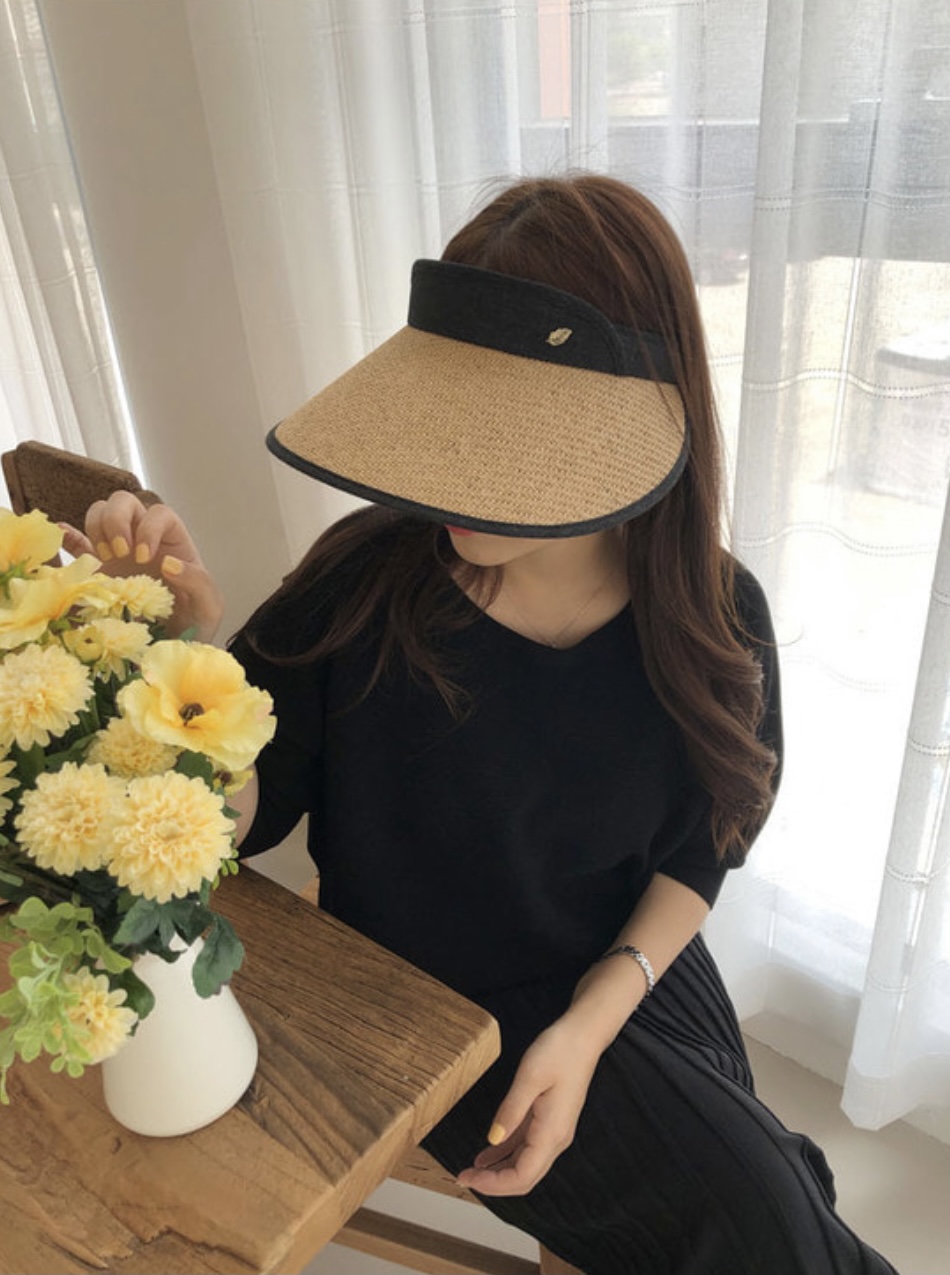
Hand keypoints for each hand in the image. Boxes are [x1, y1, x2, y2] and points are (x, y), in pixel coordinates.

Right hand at [60, 491, 224, 642]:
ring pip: (98, 512)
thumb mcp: (209, 606)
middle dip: (116, 521)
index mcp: (173, 541)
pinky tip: (62, 536)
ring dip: (96, 529)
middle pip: (122, 501)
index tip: (143, 558)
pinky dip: (67, 536)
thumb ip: (198, 582)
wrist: (170, 648)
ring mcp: (117, 551)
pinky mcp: (97, 568)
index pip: (158, 513)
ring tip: (104, 560)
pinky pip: (76, 542)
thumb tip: (167, 562)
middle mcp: (143, 538)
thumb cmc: (194, 623)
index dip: (148, 528)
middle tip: (119, 554)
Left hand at [456, 1016, 600, 1196]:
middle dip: (493, 1183)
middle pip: (524, 1177)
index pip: (522, 1177)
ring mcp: (554, 1130)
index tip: (467, 1177)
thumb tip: (492, 1140)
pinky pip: (527, 1147)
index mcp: (552, 1132)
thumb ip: (510, 1111)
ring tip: (471, 1170)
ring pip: (525, 1165)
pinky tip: (488, 1154)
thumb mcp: (529, 1076)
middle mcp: (556, 1138)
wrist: (583, 1035)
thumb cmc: (560, 1051)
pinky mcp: (550, 1120)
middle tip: (463, 1177)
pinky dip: (506, 1154)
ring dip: (499, 1172)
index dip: (493, 1184)